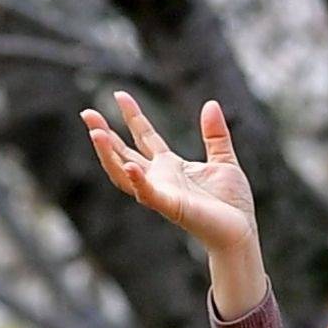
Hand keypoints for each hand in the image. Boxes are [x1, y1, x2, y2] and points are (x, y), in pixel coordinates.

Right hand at [83, 94, 257, 256]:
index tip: (119, 94)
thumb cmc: (231, 203)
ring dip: (109, 156)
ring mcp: (162, 193)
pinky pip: (149, 195)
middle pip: (124, 153)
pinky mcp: (172, 208)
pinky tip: (129, 164)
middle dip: (104, 134)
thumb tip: (210, 103)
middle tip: (86, 113)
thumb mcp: (224, 159)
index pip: (144, 136)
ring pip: (125, 175)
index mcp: (170, 166)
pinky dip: (138, 181)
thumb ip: (215, 134)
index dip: (132, 115)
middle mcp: (160, 179)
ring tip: (96, 133)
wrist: (241, 233)